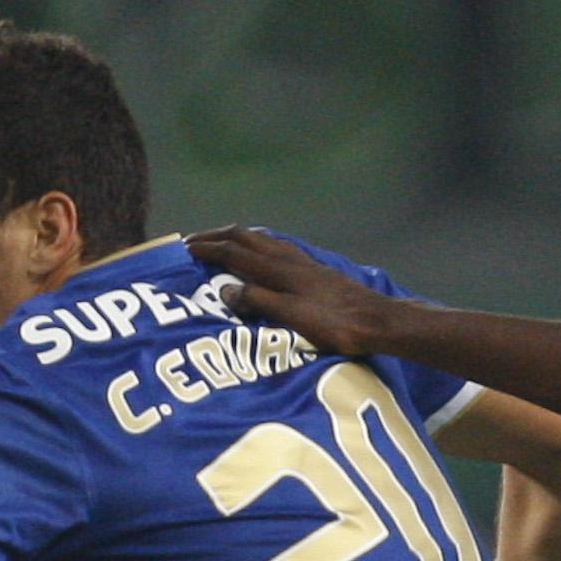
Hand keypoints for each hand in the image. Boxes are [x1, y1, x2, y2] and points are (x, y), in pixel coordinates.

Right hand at [182, 227, 390, 357]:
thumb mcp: (292, 318)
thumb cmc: (335, 324)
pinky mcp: (314, 269)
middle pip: (246, 238)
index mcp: (278, 269)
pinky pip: (276, 248)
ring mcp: (302, 262)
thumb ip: (258, 301)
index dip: (208, 249)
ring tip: (220, 242)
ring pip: (262, 240)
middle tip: (194, 241)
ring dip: (237, 238)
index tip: (183, 249)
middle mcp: (288, 258)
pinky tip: (261, 253)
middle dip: (218, 236)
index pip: (234, 252)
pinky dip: (257, 245)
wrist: (376, 320)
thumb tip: (223, 288)